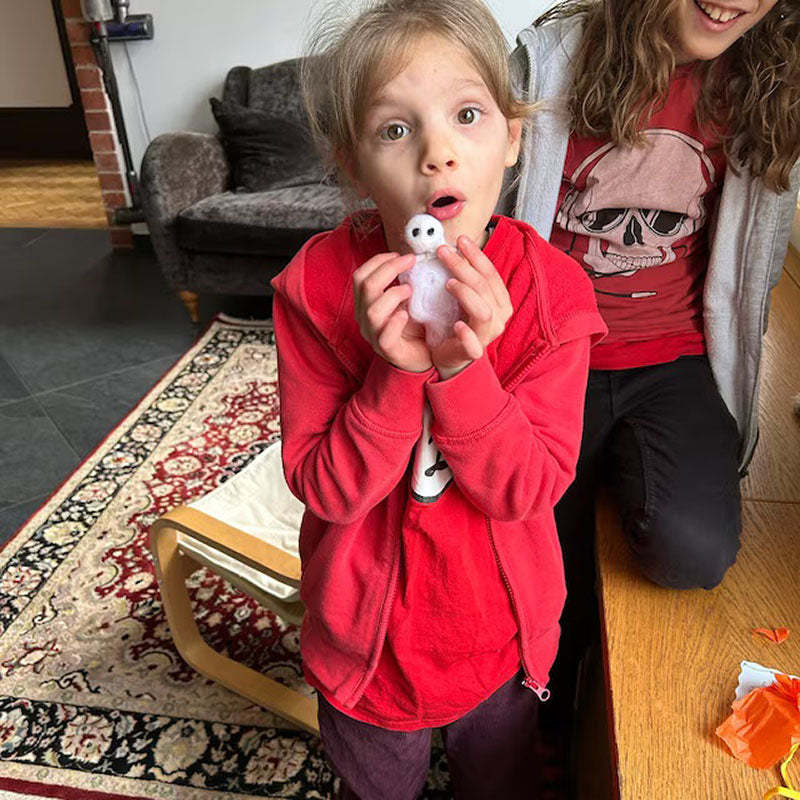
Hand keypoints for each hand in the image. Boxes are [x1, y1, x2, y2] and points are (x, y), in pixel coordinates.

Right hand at [353, 252, 432, 372]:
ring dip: (392, 294)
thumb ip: (402, 282)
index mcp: (365, 303)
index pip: (360, 276)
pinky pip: (385, 336)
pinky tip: (407, 314)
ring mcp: (374, 335)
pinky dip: (395, 322)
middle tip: (411, 261)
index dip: (378, 261)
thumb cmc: (413, 326)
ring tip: (410, 289)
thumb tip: (413, 256)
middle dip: (389, 268)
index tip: (399, 253)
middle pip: (365, 286)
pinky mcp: (388, 350)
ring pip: (372, 311)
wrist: (421, 357)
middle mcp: (365, 318)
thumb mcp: (405, 300)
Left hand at [431, 235, 512, 378]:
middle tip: (443, 252)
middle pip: (483, 287)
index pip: (490, 273)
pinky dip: (466, 333)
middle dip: (463, 267)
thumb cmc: (458, 322)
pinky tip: (456, 324)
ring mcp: (487, 335)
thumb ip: (464, 278)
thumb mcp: (464, 297)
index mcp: (499, 301)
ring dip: (466, 294)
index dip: (476, 255)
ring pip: (482, 311)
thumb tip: (451, 247)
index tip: (460, 239)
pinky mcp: (472, 352)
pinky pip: (474, 345)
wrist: (450, 356)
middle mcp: (498, 317)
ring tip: (448, 283)